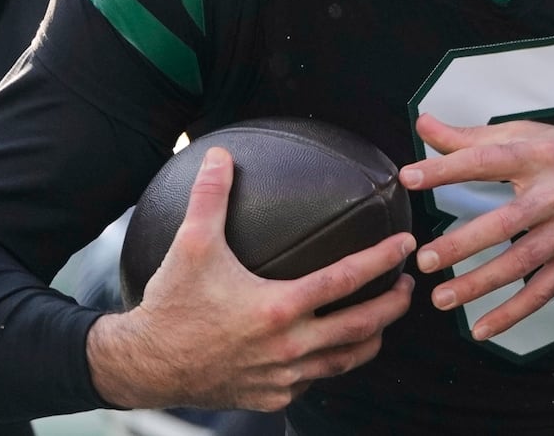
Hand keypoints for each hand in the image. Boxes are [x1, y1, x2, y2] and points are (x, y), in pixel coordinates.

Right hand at [86, 146, 415, 412]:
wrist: (144, 365)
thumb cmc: (171, 306)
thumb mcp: (190, 246)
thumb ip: (210, 197)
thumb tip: (221, 156)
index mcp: (278, 308)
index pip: (346, 280)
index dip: (382, 259)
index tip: (405, 243)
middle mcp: (288, 346)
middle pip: (362, 326)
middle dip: (394, 304)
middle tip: (409, 284)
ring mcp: (283, 377)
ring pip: (345, 361)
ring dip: (372, 338)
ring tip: (384, 319)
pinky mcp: (271, 397)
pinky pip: (315, 380)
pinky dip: (331, 363)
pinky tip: (334, 348)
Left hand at [399, 114, 553, 341]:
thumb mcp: (529, 136)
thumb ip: (472, 137)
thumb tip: (425, 126)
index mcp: (537, 156)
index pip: (485, 160)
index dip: (447, 168)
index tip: (409, 178)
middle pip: (504, 222)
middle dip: (462, 244)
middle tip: (425, 258)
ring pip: (521, 263)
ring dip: (479, 284)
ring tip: (442, 297)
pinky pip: (543, 291)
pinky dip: (513, 313)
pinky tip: (483, 327)